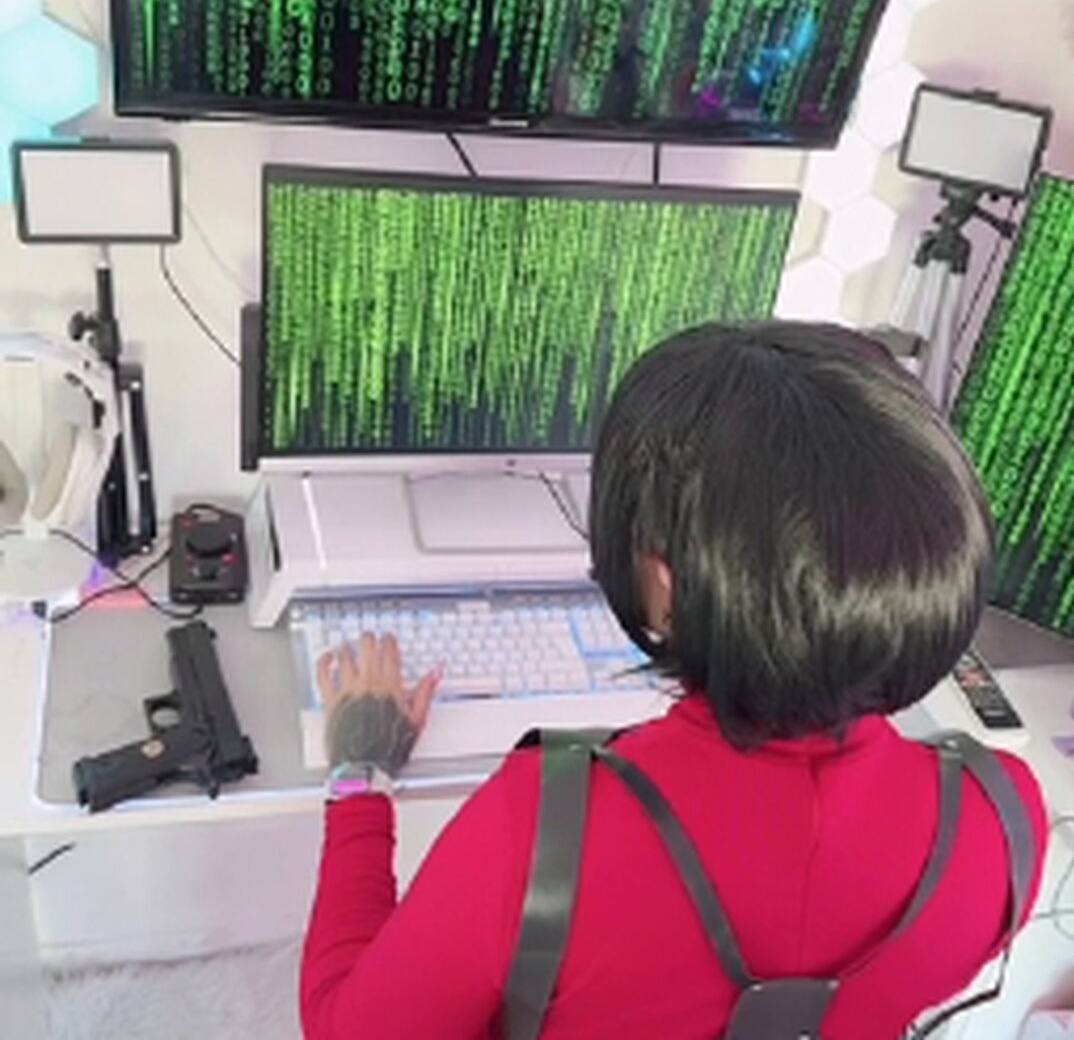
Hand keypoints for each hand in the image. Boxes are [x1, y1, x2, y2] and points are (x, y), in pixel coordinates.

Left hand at [317, 633, 438, 774]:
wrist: (364, 766)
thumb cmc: (389, 748)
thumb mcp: (416, 721)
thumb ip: (425, 693)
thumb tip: (435, 674)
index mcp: (390, 686)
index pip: (389, 652)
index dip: (388, 640)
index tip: (388, 637)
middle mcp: (368, 683)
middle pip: (367, 646)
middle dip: (368, 638)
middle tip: (368, 637)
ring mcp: (348, 690)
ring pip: (345, 655)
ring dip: (346, 647)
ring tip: (347, 645)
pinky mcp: (331, 700)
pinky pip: (323, 674)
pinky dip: (324, 662)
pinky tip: (327, 658)